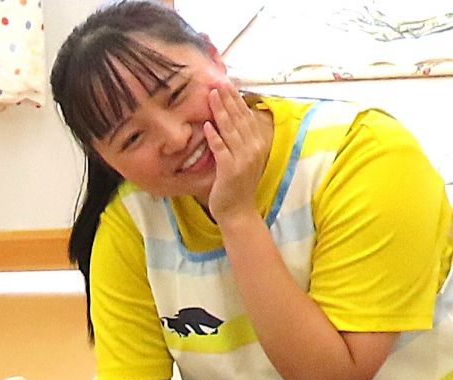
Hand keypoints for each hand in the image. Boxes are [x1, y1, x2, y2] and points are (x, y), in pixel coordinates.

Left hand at [204, 84, 267, 225]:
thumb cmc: (236, 187)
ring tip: (210, 95)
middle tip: (217, 82)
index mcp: (257, 143)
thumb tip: (228, 121)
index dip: (236, 99)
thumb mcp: (242, 159)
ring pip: (230, 130)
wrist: (238, 212)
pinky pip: (221, 149)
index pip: (245, 116)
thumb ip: (238, 141)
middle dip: (227, 99)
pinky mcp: (230, 170)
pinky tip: (207, 125)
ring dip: (220, 111)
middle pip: (238, 119)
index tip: (226, 84)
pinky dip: (214, 137)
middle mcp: (253, 148)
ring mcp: (243, 159)